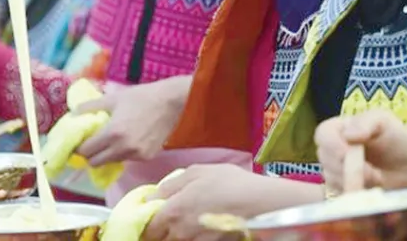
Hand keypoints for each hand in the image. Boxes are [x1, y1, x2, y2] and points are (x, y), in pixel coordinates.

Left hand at [73, 76, 189, 165]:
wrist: (172, 102)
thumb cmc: (141, 97)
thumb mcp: (113, 98)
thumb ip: (90, 107)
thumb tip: (72, 113)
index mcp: (112, 133)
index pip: (86, 151)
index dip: (78, 148)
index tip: (78, 142)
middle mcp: (123, 148)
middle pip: (95, 162)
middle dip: (90, 154)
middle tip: (90, 143)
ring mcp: (136, 155)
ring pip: (111, 162)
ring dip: (106, 155)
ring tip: (109, 140)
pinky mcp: (147, 157)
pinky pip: (127, 160)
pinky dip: (122, 153)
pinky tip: (126, 140)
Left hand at [147, 165, 321, 240]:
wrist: (261, 204)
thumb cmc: (228, 183)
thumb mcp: (196, 172)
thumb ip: (170, 185)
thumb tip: (154, 196)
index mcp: (172, 213)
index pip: (148, 228)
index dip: (146, 221)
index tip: (149, 214)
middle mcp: (181, 233)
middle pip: (160, 239)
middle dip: (160, 230)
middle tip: (167, 217)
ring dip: (177, 233)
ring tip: (189, 218)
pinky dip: (194, 236)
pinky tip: (202, 225)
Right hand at [315, 110, 406, 195]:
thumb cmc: (395, 138)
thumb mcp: (383, 121)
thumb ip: (365, 122)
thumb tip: (348, 135)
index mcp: (338, 129)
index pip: (323, 135)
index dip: (333, 145)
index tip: (348, 154)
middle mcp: (332, 149)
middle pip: (325, 159)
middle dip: (349, 168)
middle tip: (374, 174)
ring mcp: (335, 170)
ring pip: (332, 178)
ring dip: (356, 182)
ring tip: (378, 180)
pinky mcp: (342, 189)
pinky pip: (340, 193)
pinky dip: (356, 193)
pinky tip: (372, 189)